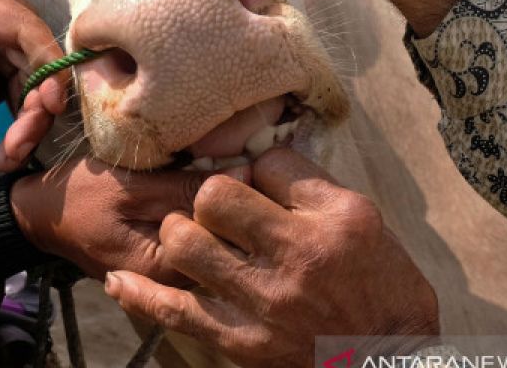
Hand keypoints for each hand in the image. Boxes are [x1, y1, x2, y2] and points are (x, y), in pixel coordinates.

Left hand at [0, 0, 65, 170]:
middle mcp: (9, 17)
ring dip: (31, 121)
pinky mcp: (8, 54)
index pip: (29, 31)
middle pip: (39, 63)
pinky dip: (21, 117)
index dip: (47, 67)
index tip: (49, 105)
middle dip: (36, 109)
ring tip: (11, 158)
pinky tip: (11, 149)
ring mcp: (11, 37)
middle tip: (16, 150)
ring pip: (37, 80)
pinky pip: (24, 87)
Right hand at [10, 156, 251, 284]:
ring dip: (218, 206)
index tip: (243, 163)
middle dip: (231, 203)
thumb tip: (244, 174)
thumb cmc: (80, 196)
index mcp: (164, 270)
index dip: (237, 199)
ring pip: (214, 239)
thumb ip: (184, 185)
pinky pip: (199, 237)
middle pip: (224, 242)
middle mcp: (173, 282)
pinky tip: (196, 186)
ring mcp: (171, 274)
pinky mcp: (168, 261)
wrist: (42, 214)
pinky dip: (202, 212)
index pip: (224, 238)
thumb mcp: (131, 185)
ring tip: (216, 169)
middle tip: (233, 162)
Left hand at [103, 148, 437, 366]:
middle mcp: (297, 257)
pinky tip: (119, 281)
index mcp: (334, 219)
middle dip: (210, 197)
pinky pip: (176, 311)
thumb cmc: (383, 287)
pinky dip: (141, 294)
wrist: (387, 365)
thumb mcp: (364, 221)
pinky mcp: (244, 342)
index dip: (254, 170)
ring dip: (181, 235)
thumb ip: (309, 185)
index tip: (258, 184)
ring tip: (194, 241)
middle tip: (222, 215)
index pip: (266, 164)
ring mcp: (266, 303)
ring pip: (184, 243)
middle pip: (214, 196)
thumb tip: (257, 158)